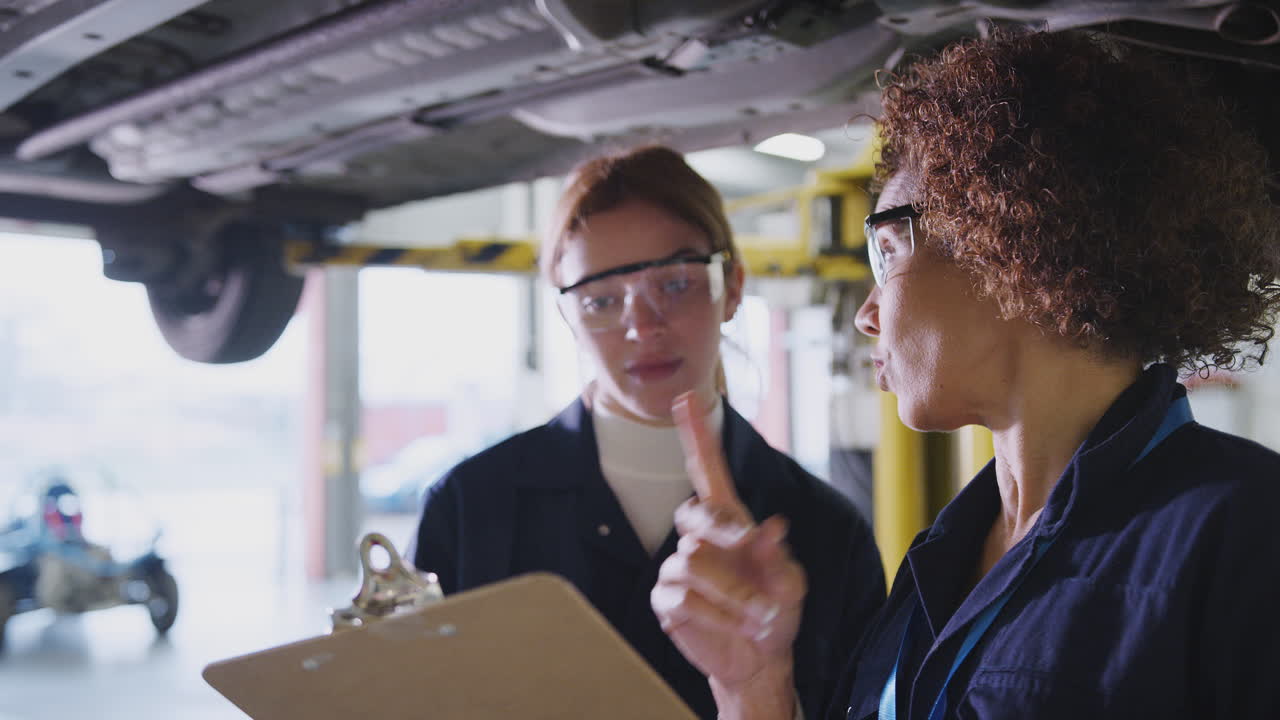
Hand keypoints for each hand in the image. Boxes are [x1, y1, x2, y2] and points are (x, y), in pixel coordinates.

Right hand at [651, 391, 806, 707]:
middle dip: (724, 535)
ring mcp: (677, 567)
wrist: (760, 658)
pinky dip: (718, 616)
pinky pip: (684, 598)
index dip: (696, 434)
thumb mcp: (791, 584)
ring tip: (760, 617)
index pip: (707, 470)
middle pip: (694, 514)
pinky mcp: (666, 600)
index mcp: (729, 520)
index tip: (686, 398)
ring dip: (735, 593)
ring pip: (694, 562)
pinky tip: (736, 627)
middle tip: (753, 556)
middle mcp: (698, 537)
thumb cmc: (775, 611)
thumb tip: (773, 526)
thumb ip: (780, 558)